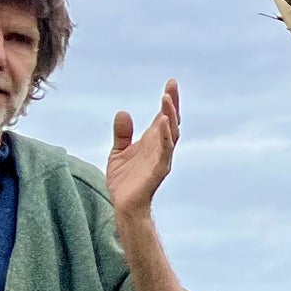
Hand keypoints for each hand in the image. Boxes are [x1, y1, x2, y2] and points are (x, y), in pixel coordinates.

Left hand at [107, 79, 181, 218]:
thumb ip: (122, 134)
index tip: (171, 83)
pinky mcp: (158, 169)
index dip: (168, 101)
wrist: (124, 207)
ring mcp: (161, 158)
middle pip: (171, 121)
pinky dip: (166, 136)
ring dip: (170, 115)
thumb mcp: (118, 152)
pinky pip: (165, 150)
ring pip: (171, 134)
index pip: (163, 117)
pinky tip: (164, 122)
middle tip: (172, 86)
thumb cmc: (124, 182)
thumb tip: (123, 112)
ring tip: (167, 99)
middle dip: (173, 103)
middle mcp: (160, 148)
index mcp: (152, 142)